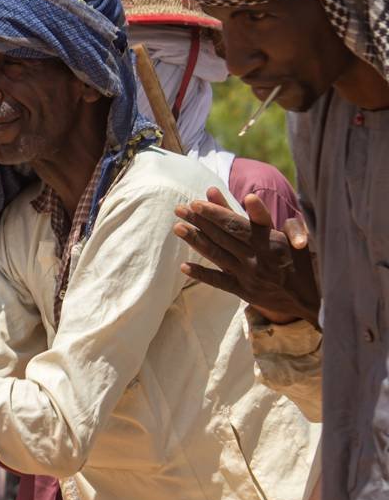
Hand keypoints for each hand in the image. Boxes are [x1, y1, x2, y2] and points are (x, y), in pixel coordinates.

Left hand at [173, 189, 319, 326]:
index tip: (197, 202)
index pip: (236, 224)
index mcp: (270, 242)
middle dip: (199, 221)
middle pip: (221, 237)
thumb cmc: (315, 264)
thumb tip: (250, 199)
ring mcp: (248, 276)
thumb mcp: (303, 238)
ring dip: (196, 241)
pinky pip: (219, 281)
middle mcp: (256, 259)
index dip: (215, 213)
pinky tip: (184, 267)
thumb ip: (275, 220)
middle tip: (180, 208)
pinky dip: (202, 273)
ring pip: (216, 255)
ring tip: (178, 227)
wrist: (321, 301)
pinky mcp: (246, 292)